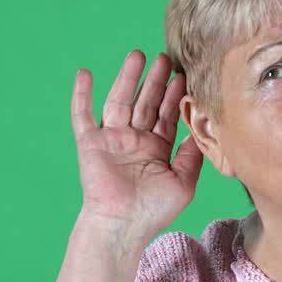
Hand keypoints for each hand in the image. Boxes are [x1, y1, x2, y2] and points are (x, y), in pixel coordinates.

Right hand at [70, 50, 203, 237]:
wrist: (123, 226)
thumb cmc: (154, 211)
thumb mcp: (184, 182)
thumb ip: (192, 155)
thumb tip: (200, 130)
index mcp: (157, 149)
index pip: (168, 116)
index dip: (175, 96)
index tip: (184, 75)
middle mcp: (135, 141)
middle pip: (146, 102)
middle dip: (155, 80)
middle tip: (165, 57)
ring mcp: (112, 140)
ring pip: (120, 101)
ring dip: (127, 78)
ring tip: (136, 55)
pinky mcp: (91, 144)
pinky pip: (83, 115)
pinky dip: (81, 94)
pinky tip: (85, 73)